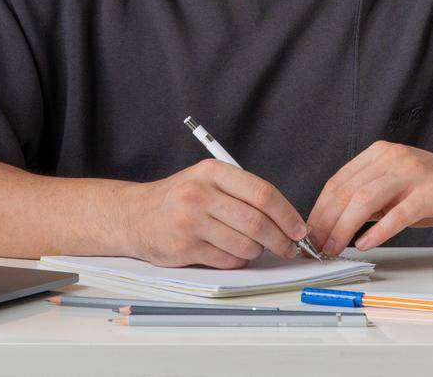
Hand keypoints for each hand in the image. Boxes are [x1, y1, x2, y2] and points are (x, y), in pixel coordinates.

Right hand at [121, 160, 310, 268]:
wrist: (134, 216)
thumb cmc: (178, 199)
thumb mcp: (206, 181)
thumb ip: (242, 194)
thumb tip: (285, 219)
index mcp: (212, 171)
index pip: (262, 192)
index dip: (287, 214)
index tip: (299, 228)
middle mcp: (200, 193)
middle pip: (256, 222)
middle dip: (280, 240)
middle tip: (288, 247)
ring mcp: (190, 221)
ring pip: (244, 245)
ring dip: (256, 251)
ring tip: (252, 248)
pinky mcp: (184, 247)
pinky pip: (226, 260)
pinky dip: (236, 261)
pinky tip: (229, 252)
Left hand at [306, 141, 432, 255]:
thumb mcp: (395, 192)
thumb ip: (367, 202)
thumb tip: (332, 224)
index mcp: (380, 154)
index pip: (339, 180)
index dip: (320, 208)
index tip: (310, 231)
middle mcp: (394, 157)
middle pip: (348, 190)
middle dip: (327, 221)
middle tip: (317, 245)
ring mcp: (414, 172)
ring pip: (366, 199)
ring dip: (345, 227)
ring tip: (334, 248)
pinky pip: (397, 213)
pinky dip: (377, 231)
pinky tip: (364, 244)